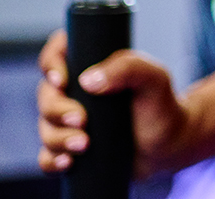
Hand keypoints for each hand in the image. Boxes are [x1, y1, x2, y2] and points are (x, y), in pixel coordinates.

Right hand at [37, 29, 189, 177]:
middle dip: (57, 109)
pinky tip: (67, 162)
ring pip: (45, 128)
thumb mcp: (154, 79)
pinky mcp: (70, 149)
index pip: (58, 52)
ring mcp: (70, 121)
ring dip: (58, 138)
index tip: (62, 80)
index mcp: (92, 65)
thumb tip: (87, 81)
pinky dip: (51, 161)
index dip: (51, 63)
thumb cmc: (161, 105)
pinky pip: (46, 157)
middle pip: (46, 95)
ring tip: (85, 144)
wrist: (169, 144)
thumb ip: (128, 68)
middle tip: (81, 120)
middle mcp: (76, 91)